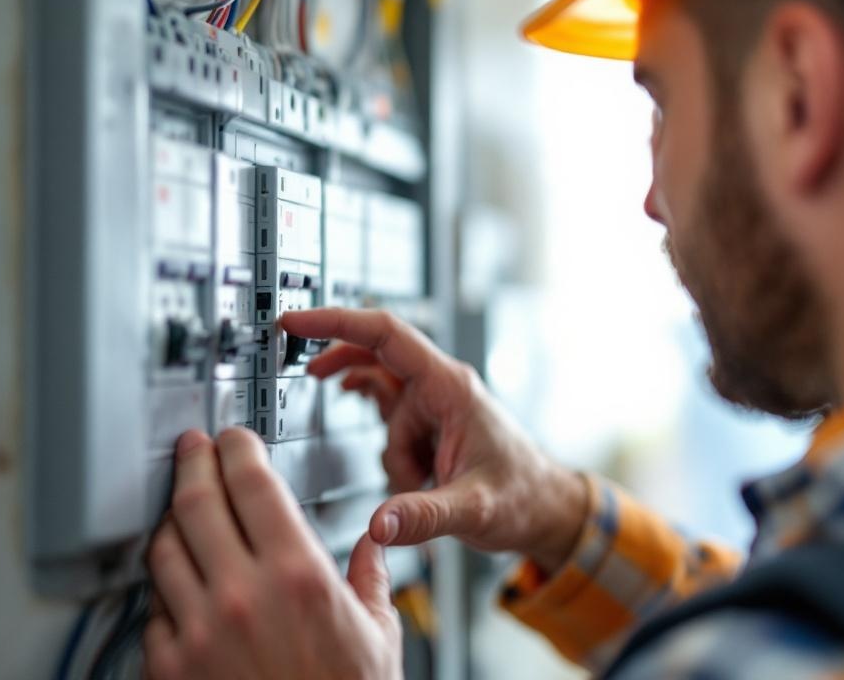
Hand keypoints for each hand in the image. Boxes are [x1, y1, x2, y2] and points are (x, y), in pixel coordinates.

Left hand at [144, 428, 401, 679]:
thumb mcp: (379, 633)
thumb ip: (373, 577)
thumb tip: (375, 544)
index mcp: (299, 574)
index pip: (251, 483)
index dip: (236, 448)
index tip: (233, 440)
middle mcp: (243, 595)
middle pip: (195, 502)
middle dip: (192, 465)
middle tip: (194, 452)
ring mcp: (199, 632)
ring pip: (162, 550)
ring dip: (170, 522)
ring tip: (182, 513)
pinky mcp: (171, 669)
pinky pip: (153, 610)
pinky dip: (165, 590)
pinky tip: (182, 586)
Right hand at [281, 308, 588, 573]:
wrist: (545, 508)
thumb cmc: (523, 496)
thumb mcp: (475, 510)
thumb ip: (424, 516)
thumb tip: (378, 523)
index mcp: (450, 387)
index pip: (386, 336)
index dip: (338, 322)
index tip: (298, 320)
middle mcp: (439, 389)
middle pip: (374, 359)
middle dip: (343, 368)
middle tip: (308, 373)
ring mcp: (432, 406)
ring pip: (380, 407)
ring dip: (389, 450)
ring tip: (421, 483)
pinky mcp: (428, 425)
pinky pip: (390, 425)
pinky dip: (389, 450)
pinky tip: (406, 472)